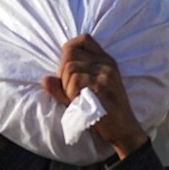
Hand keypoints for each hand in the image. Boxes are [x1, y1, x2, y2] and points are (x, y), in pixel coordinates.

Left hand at [43, 34, 147, 157]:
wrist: (123, 130)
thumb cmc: (103, 112)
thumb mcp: (85, 93)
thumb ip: (65, 84)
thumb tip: (44, 80)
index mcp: (105, 61)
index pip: (84, 39)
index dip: (69, 48)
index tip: (65, 67)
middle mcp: (107, 63)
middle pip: (70, 53)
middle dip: (62, 71)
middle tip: (68, 90)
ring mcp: (106, 73)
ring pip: (70, 68)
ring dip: (65, 86)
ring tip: (76, 98)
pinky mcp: (102, 85)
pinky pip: (75, 81)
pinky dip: (71, 93)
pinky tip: (80, 102)